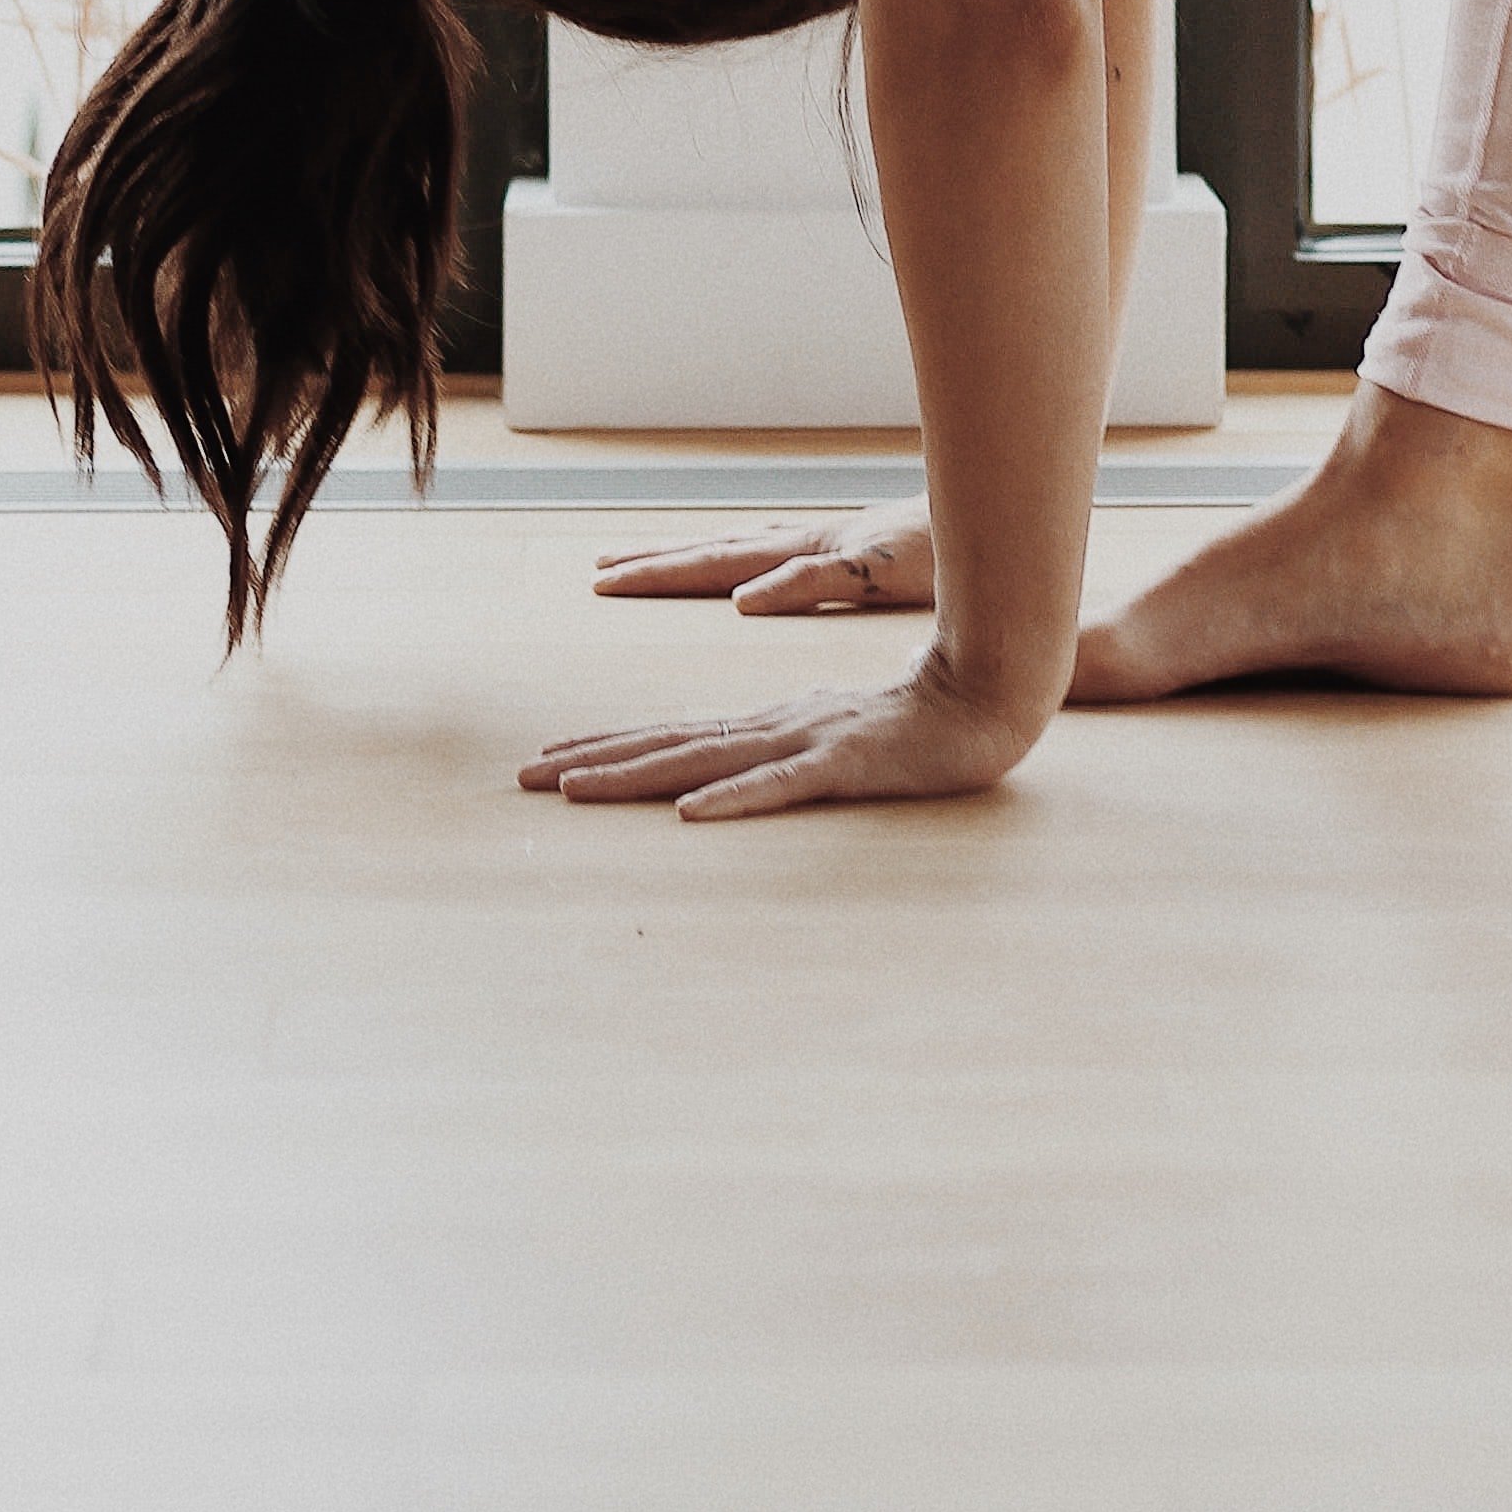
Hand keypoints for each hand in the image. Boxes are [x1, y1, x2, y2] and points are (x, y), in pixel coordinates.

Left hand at [519, 644, 1035, 818]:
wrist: (988, 697)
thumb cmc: (918, 725)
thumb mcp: (837, 740)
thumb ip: (791, 753)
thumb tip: (740, 773)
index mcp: (769, 724)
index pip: (673, 735)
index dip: (608, 746)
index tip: (549, 760)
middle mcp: (772, 726)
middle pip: (668, 744)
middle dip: (593, 760)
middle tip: (523, 776)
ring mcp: (806, 742)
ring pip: (704, 762)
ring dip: (635, 777)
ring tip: (573, 790)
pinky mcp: (844, 765)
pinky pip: (782, 787)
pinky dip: (735, 799)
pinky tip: (693, 814)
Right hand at [591, 496, 938, 616]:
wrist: (1002, 523)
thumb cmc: (950, 553)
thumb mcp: (883, 575)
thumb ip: (815, 580)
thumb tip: (743, 598)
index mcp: (810, 550)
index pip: (718, 563)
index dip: (661, 575)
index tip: (605, 581)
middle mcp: (808, 541)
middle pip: (716, 550)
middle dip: (656, 564)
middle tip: (597, 573)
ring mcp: (825, 542)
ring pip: (738, 547)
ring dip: (687, 558)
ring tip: (639, 562)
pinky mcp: (847, 551)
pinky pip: (769, 553)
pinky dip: (733, 559)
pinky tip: (730, 570)